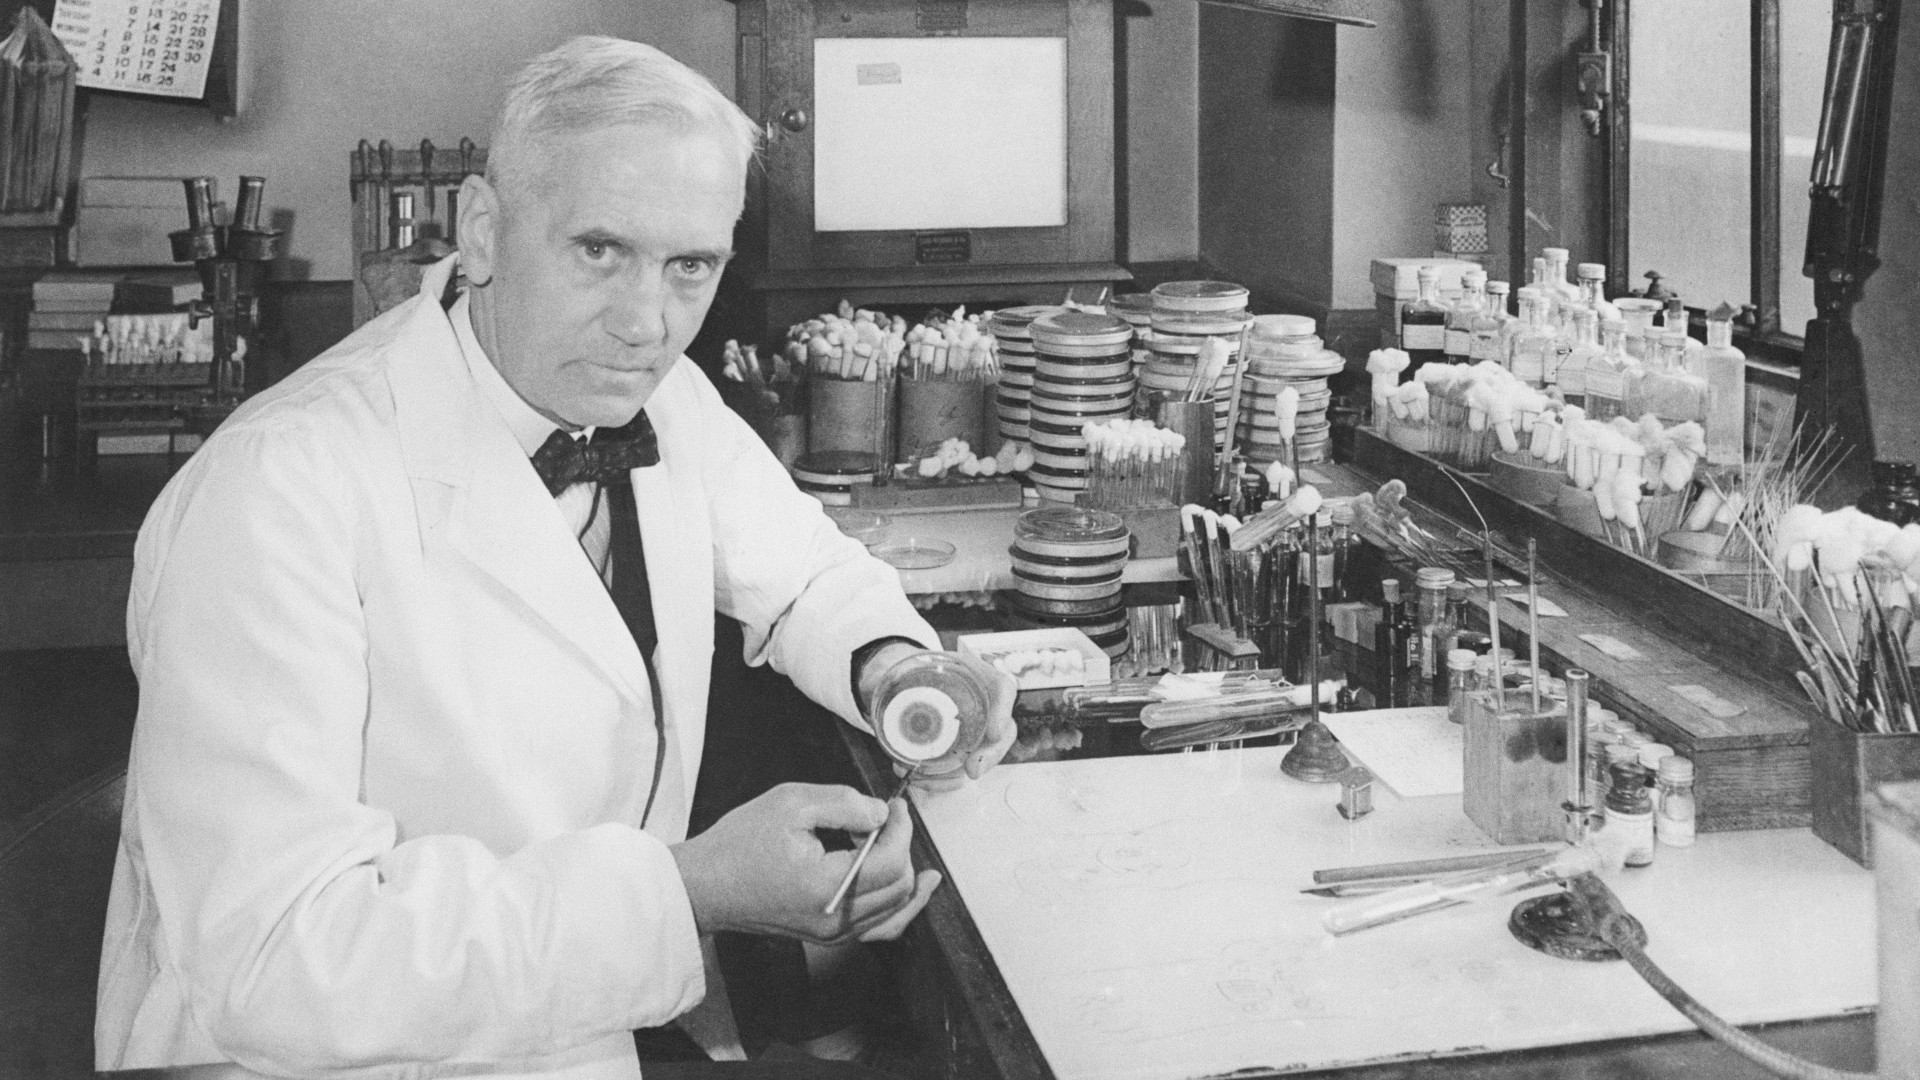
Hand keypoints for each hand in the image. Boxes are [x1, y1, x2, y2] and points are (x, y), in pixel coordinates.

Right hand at [670, 782, 939, 944]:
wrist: (704, 886)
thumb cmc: (739, 844)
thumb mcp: (791, 803)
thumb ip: (845, 803)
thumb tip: (881, 814)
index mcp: (826, 887)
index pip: (891, 860)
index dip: (902, 828)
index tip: (895, 806)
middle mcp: (834, 919)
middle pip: (899, 885)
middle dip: (901, 846)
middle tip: (883, 819)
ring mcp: (831, 934)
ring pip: (896, 909)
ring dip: (902, 872)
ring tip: (897, 844)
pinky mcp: (826, 936)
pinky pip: (879, 926)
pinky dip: (899, 903)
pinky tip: (913, 886)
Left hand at [870, 650, 1017, 791]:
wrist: (897, 685)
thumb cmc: (901, 673)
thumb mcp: (893, 667)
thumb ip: (882, 674)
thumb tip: (873, 682)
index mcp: (970, 674)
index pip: (1001, 687)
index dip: (1004, 709)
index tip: (994, 731)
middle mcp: (978, 703)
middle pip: (1002, 730)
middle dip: (991, 754)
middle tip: (972, 770)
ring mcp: (972, 729)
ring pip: (982, 755)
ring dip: (959, 774)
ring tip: (928, 779)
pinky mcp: (956, 750)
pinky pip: (959, 769)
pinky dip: (941, 780)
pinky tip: (920, 780)